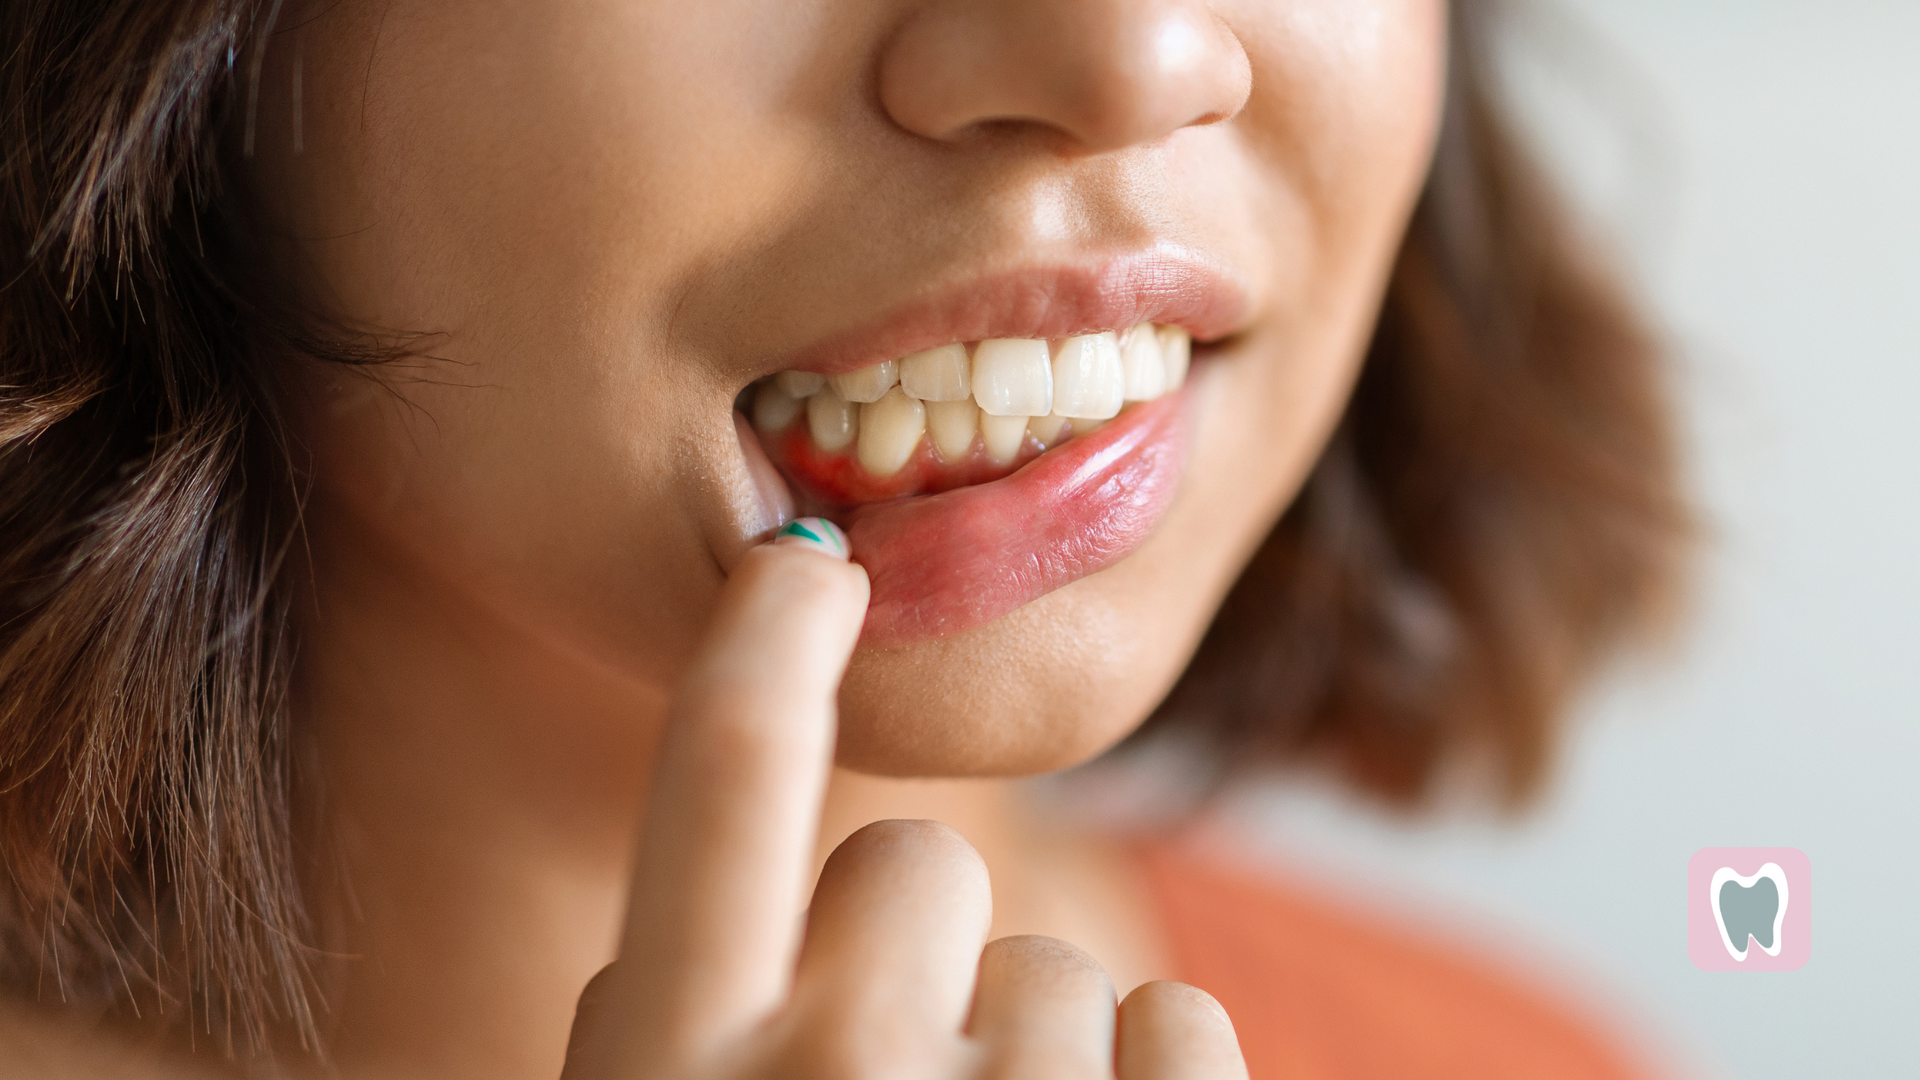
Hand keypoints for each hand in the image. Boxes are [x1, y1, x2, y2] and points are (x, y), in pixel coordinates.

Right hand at [561, 519, 1246, 1079]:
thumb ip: (667, 1022)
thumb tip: (672, 903)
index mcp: (671, 1072)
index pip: (721, 764)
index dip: (766, 634)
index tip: (804, 559)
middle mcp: (832, 1078)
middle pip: (912, 866)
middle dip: (910, 943)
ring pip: (1050, 963)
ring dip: (1025, 1050)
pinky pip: (1176, 1020)